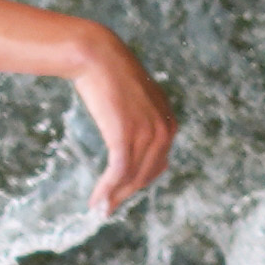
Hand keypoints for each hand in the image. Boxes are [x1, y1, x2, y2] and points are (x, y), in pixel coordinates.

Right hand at [61, 19, 179, 217]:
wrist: (97, 55)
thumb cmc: (110, 75)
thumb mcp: (135, 100)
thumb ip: (139, 119)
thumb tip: (129, 139)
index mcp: (169, 122)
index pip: (157, 164)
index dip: (137, 182)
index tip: (121, 193)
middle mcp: (164, 130)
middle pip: (146, 175)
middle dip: (125, 194)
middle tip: (106, 209)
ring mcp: (147, 133)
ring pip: (132, 177)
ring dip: (114, 197)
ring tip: (98, 209)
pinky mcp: (126, 135)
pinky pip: (119, 171)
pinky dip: (107, 189)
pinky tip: (96, 199)